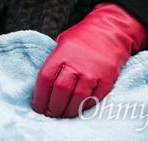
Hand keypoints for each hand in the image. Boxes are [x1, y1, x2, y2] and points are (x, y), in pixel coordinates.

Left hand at [32, 3, 147, 117]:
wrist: (110, 32)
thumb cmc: (82, 38)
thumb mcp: (61, 43)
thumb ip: (54, 61)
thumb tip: (43, 85)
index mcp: (61, 54)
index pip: (45, 79)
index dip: (39, 96)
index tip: (37, 106)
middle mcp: (76, 64)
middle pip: (60, 91)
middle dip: (52, 107)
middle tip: (49, 114)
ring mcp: (92, 73)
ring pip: (76, 98)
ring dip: (67, 111)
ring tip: (61, 115)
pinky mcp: (106, 80)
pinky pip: (93, 99)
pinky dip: (83, 107)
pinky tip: (77, 109)